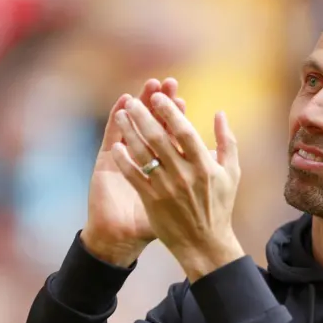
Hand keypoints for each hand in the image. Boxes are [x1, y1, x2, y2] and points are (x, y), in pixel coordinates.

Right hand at [82, 78, 186, 266]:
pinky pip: (111, 139)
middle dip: (158, 104)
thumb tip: (216, 152)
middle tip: (164, 83)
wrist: (126, 239)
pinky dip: (115, 123)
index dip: (176, 115)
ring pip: (132, 125)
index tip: (183, 97)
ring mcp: (125, 158)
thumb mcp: (184, 199)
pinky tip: (119, 106)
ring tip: (143, 87)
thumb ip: (203, 173)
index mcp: (165, 163)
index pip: (172, 132)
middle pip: (153, 123)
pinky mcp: (106, 164)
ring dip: (137, 106)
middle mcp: (146, 157)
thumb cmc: (161, 224)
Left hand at [111, 93, 243, 281]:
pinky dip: (124, 160)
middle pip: (159, 138)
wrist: (205, 243)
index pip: (184, 131)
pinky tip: (117, 145)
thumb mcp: (232, 172)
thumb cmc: (220, 205)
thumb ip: (227, 141)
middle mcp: (184, 174)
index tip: (159, 96)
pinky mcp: (152, 200)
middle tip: (134, 101)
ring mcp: (166, 188)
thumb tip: (220, 113)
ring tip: (122, 115)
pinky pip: (134, 176)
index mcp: (204, 165)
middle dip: (144, 116)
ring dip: (130, 132)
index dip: (170, 111)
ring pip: (144, 154)